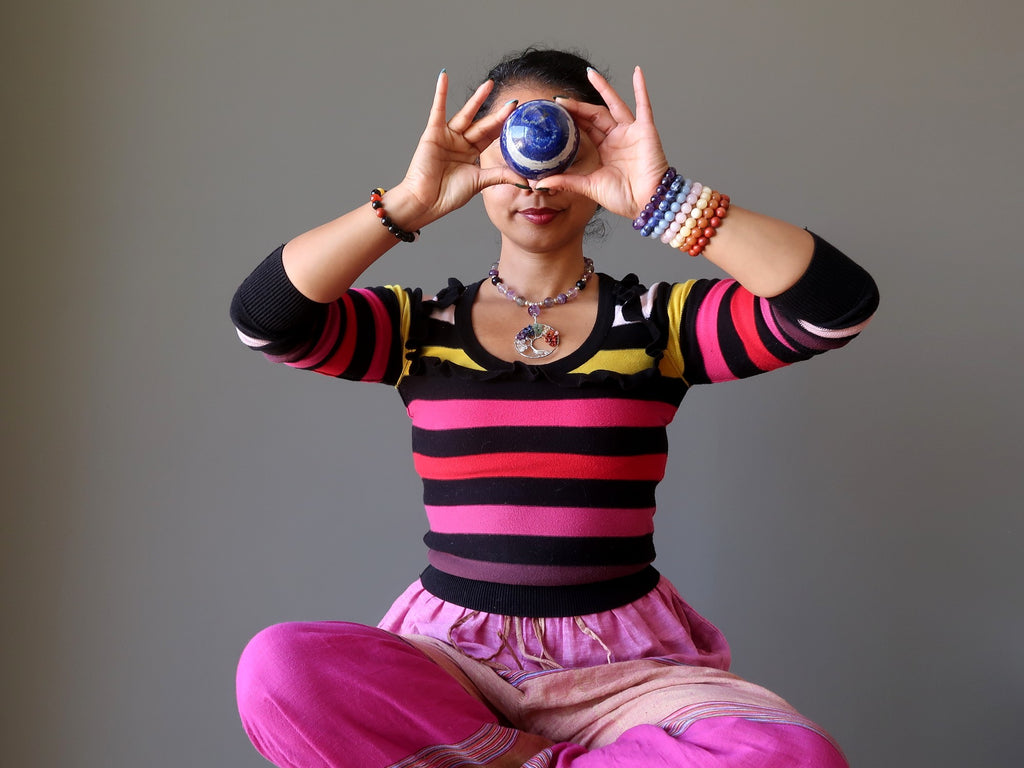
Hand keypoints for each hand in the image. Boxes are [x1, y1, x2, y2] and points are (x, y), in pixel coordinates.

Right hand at [393, 72, 525, 229]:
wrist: (426, 202)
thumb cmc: (448, 195)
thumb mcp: (480, 182)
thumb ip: (501, 176)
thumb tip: (526, 181)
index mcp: (472, 154)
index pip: (492, 136)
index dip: (504, 126)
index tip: (519, 117)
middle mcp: (461, 143)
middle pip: (483, 125)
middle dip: (498, 114)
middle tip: (514, 102)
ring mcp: (447, 137)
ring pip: (466, 115)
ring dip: (477, 99)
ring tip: (489, 84)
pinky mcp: (433, 133)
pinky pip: (438, 109)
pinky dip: (440, 93)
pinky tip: (444, 76)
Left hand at [540, 67, 668, 219]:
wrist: (646, 203)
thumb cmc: (623, 198)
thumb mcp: (589, 187)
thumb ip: (566, 182)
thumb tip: (539, 183)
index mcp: (605, 150)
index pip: (585, 129)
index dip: (572, 119)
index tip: (554, 112)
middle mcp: (617, 138)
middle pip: (595, 115)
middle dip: (578, 107)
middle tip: (560, 99)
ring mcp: (631, 132)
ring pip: (614, 105)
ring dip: (603, 89)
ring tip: (590, 74)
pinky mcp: (645, 130)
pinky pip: (643, 105)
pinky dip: (641, 88)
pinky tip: (637, 72)